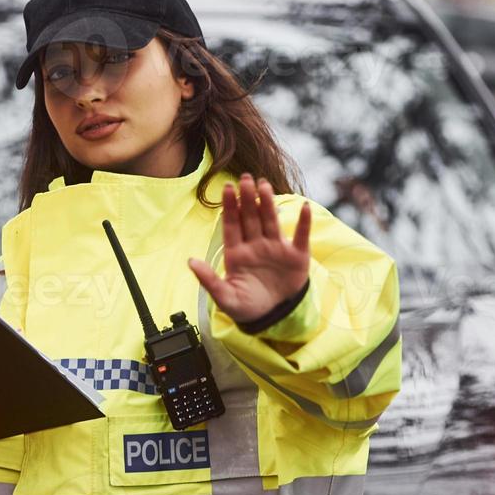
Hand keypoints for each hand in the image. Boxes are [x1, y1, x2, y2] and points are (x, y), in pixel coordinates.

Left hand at [188, 174, 310, 323]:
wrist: (273, 316)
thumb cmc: (246, 306)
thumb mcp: (225, 297)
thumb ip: (208, 279)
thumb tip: (190, 261)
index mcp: (237, 253)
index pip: (232, 225)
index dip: (230, 207)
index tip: (227, 189)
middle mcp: (256, 245)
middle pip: (251, 217)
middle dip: (248, 198)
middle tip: (245, 178)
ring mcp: (276, 248)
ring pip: (271, 221)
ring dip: (268, 203)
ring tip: (264, 185)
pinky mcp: (296, 256)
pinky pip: (301, 236)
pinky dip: (304, 222)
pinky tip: (304, 207)